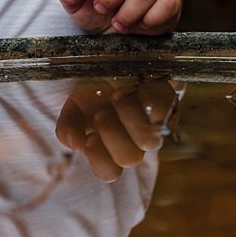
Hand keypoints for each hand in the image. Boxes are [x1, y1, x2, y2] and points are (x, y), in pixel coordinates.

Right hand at [54, 78, 176, 181]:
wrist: (111, 64)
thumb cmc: (91, 92)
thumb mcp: (72, 108)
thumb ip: (68, 128)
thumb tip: (75, 145)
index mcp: (109, 149)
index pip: (109, 173)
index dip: (100, 159)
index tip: (89, 137)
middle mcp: (132, 143)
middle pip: (129, 159)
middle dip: (112, 136)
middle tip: (100, 113)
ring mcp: (151, 128)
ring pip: (149, 142)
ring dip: (129, 119)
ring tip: (116, 96)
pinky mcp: (167, 109)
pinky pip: (164, 115)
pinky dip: (147, 103)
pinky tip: (134, 90)